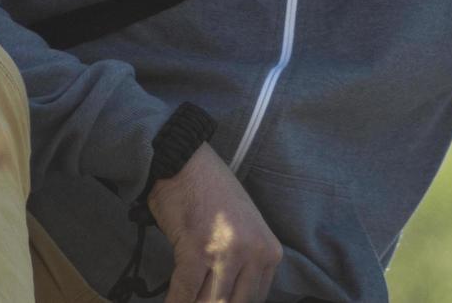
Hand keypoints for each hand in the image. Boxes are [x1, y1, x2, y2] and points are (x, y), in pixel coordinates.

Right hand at [147, 142, 282, 302]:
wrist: (187, 163)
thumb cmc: (212, 196)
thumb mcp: (245, 231)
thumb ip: (245, 266)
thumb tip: (230, 298)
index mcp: (269, 252)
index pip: (254, 300)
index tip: (214, 301)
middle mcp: (254, 253)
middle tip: (198, 300)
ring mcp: (227, 251)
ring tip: (182, 302)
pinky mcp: (197, 249)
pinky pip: (185, 293)